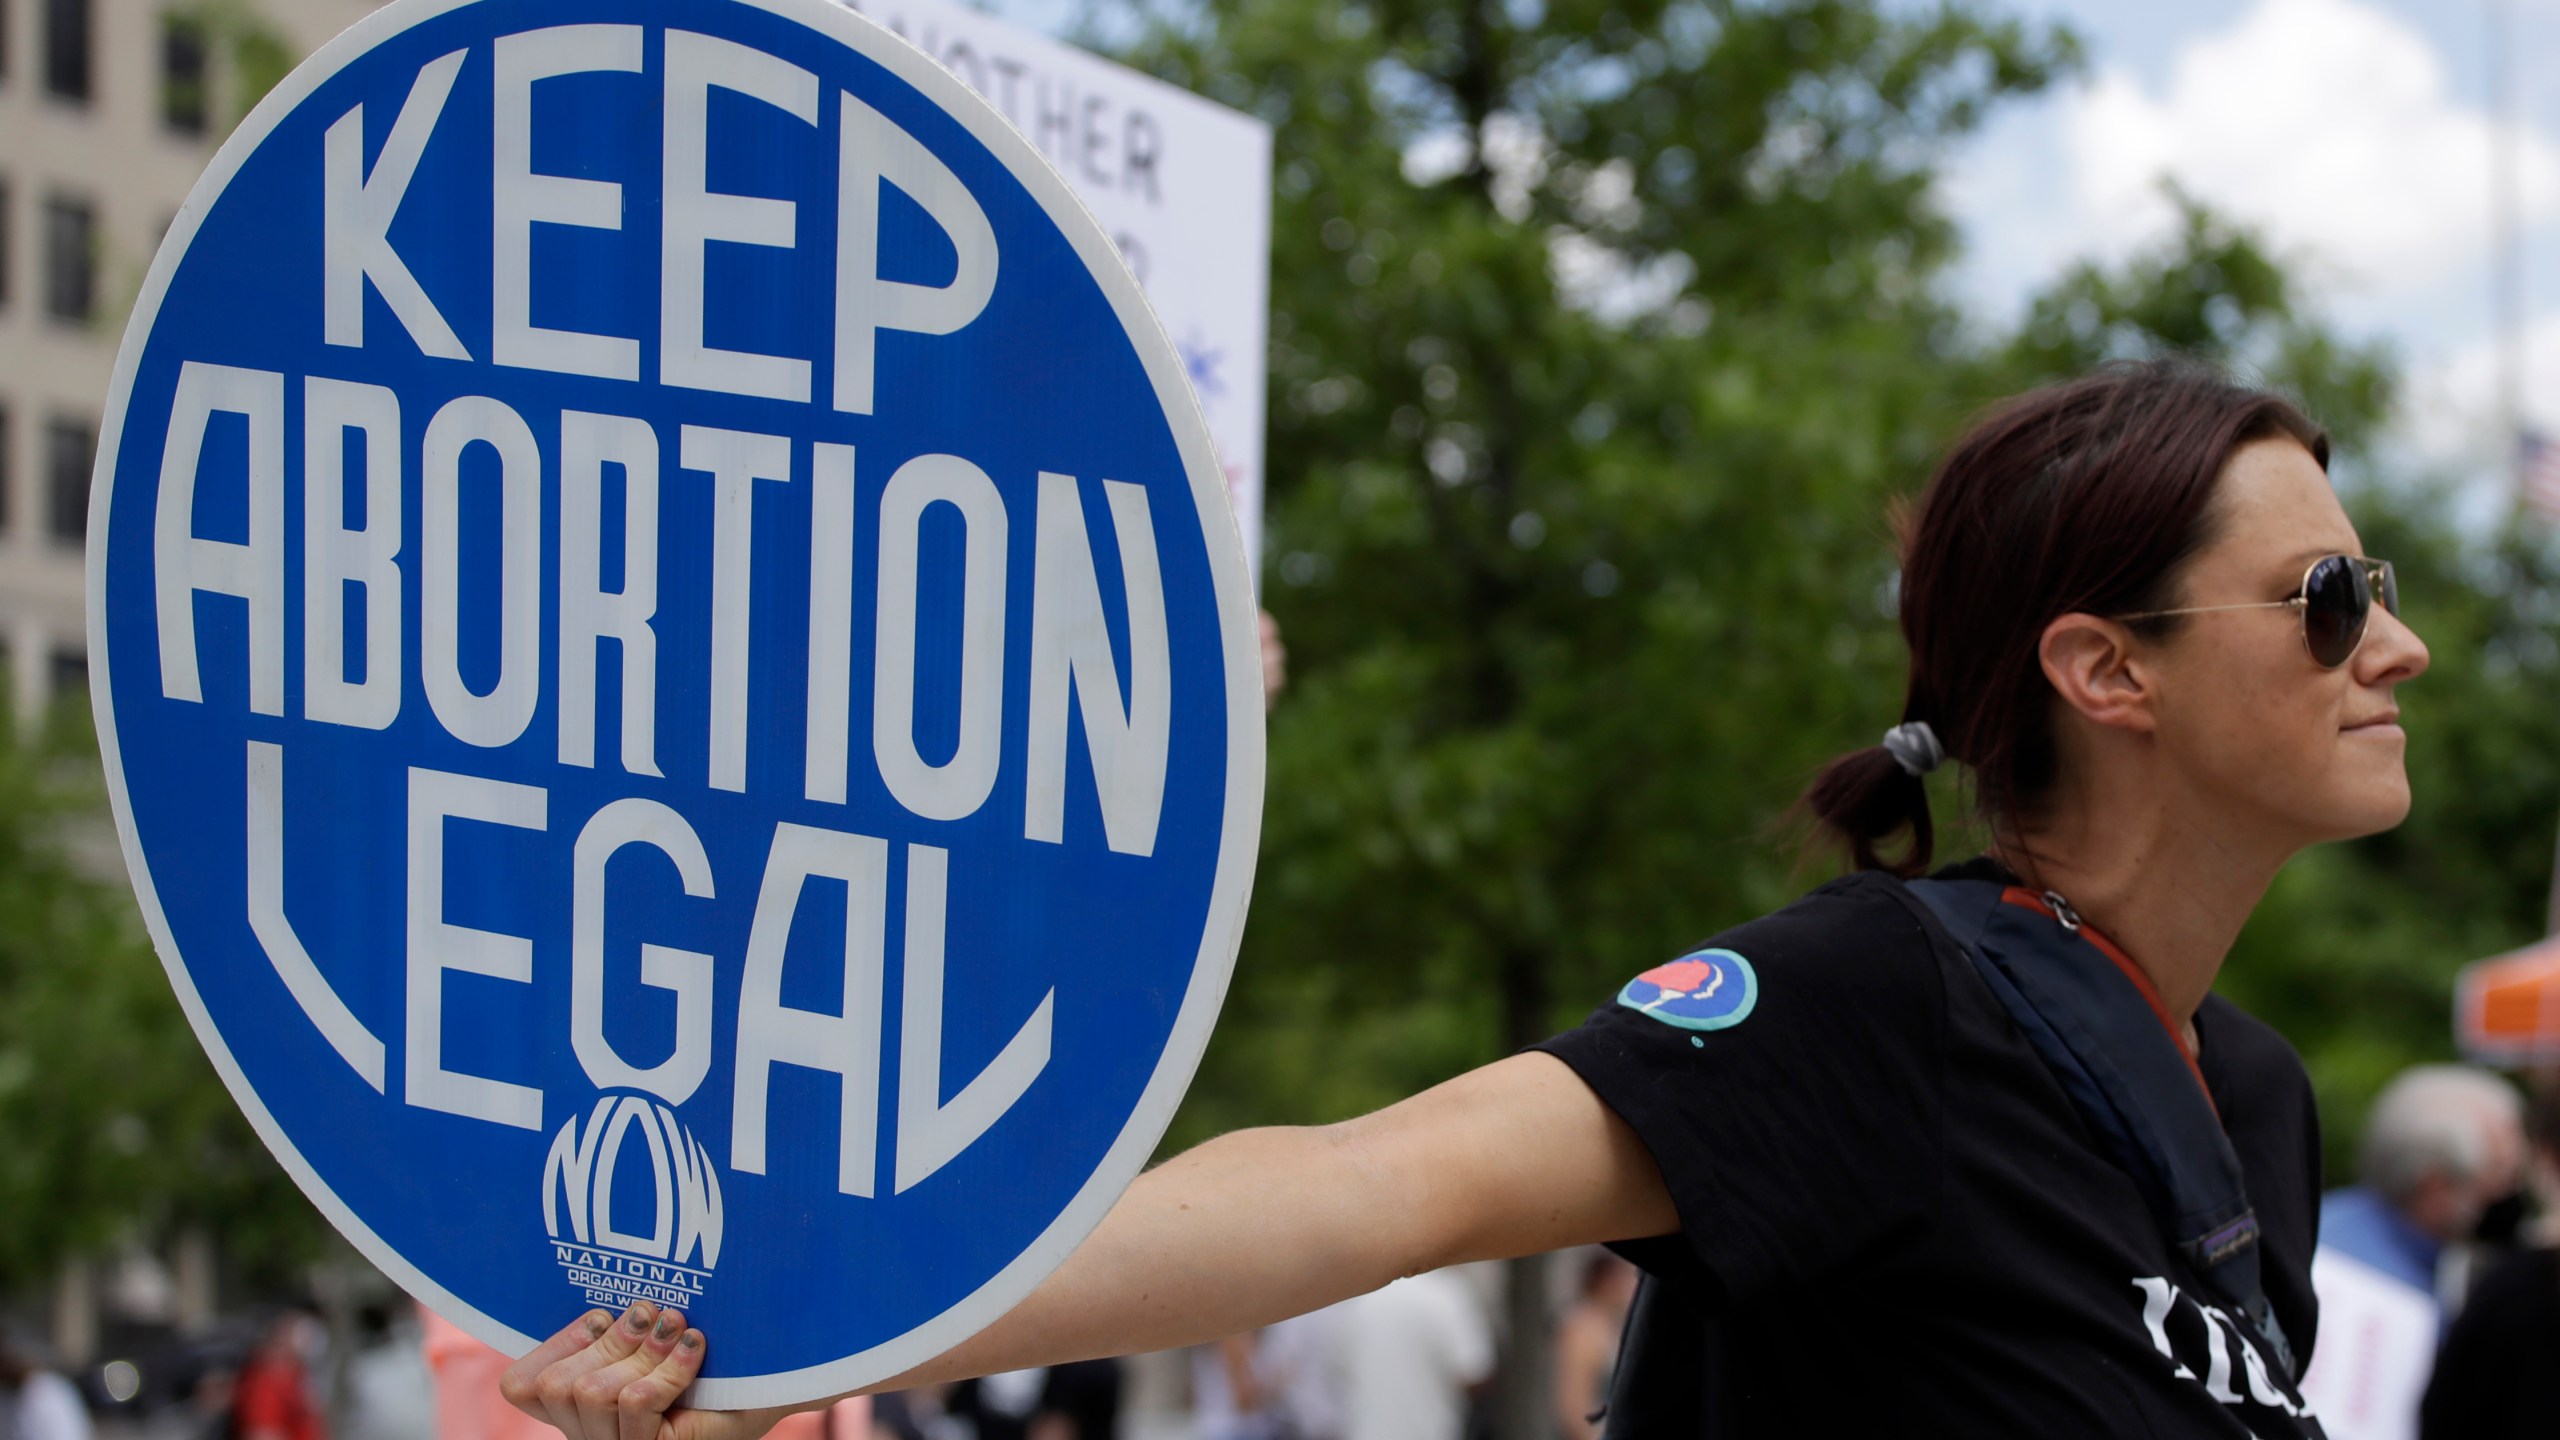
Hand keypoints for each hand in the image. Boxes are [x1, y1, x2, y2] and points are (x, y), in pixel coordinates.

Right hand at [500, 1301, 793, 1439]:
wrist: (776, 1376)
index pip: (520, 1384)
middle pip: (555, 1385)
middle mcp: (591, 1434)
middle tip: (651, 1316)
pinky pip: (637, 1404)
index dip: (555, 1344)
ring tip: (677, 1330)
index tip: (603, 1316)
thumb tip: (595, 1301)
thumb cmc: (711, 1347)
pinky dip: (668, 1369)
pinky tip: (694, 1349)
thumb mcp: (650, 1327)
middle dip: (607, 1341)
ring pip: (592, 1394)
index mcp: (579, 1406)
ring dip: (641, 1353)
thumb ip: (613, 1319)